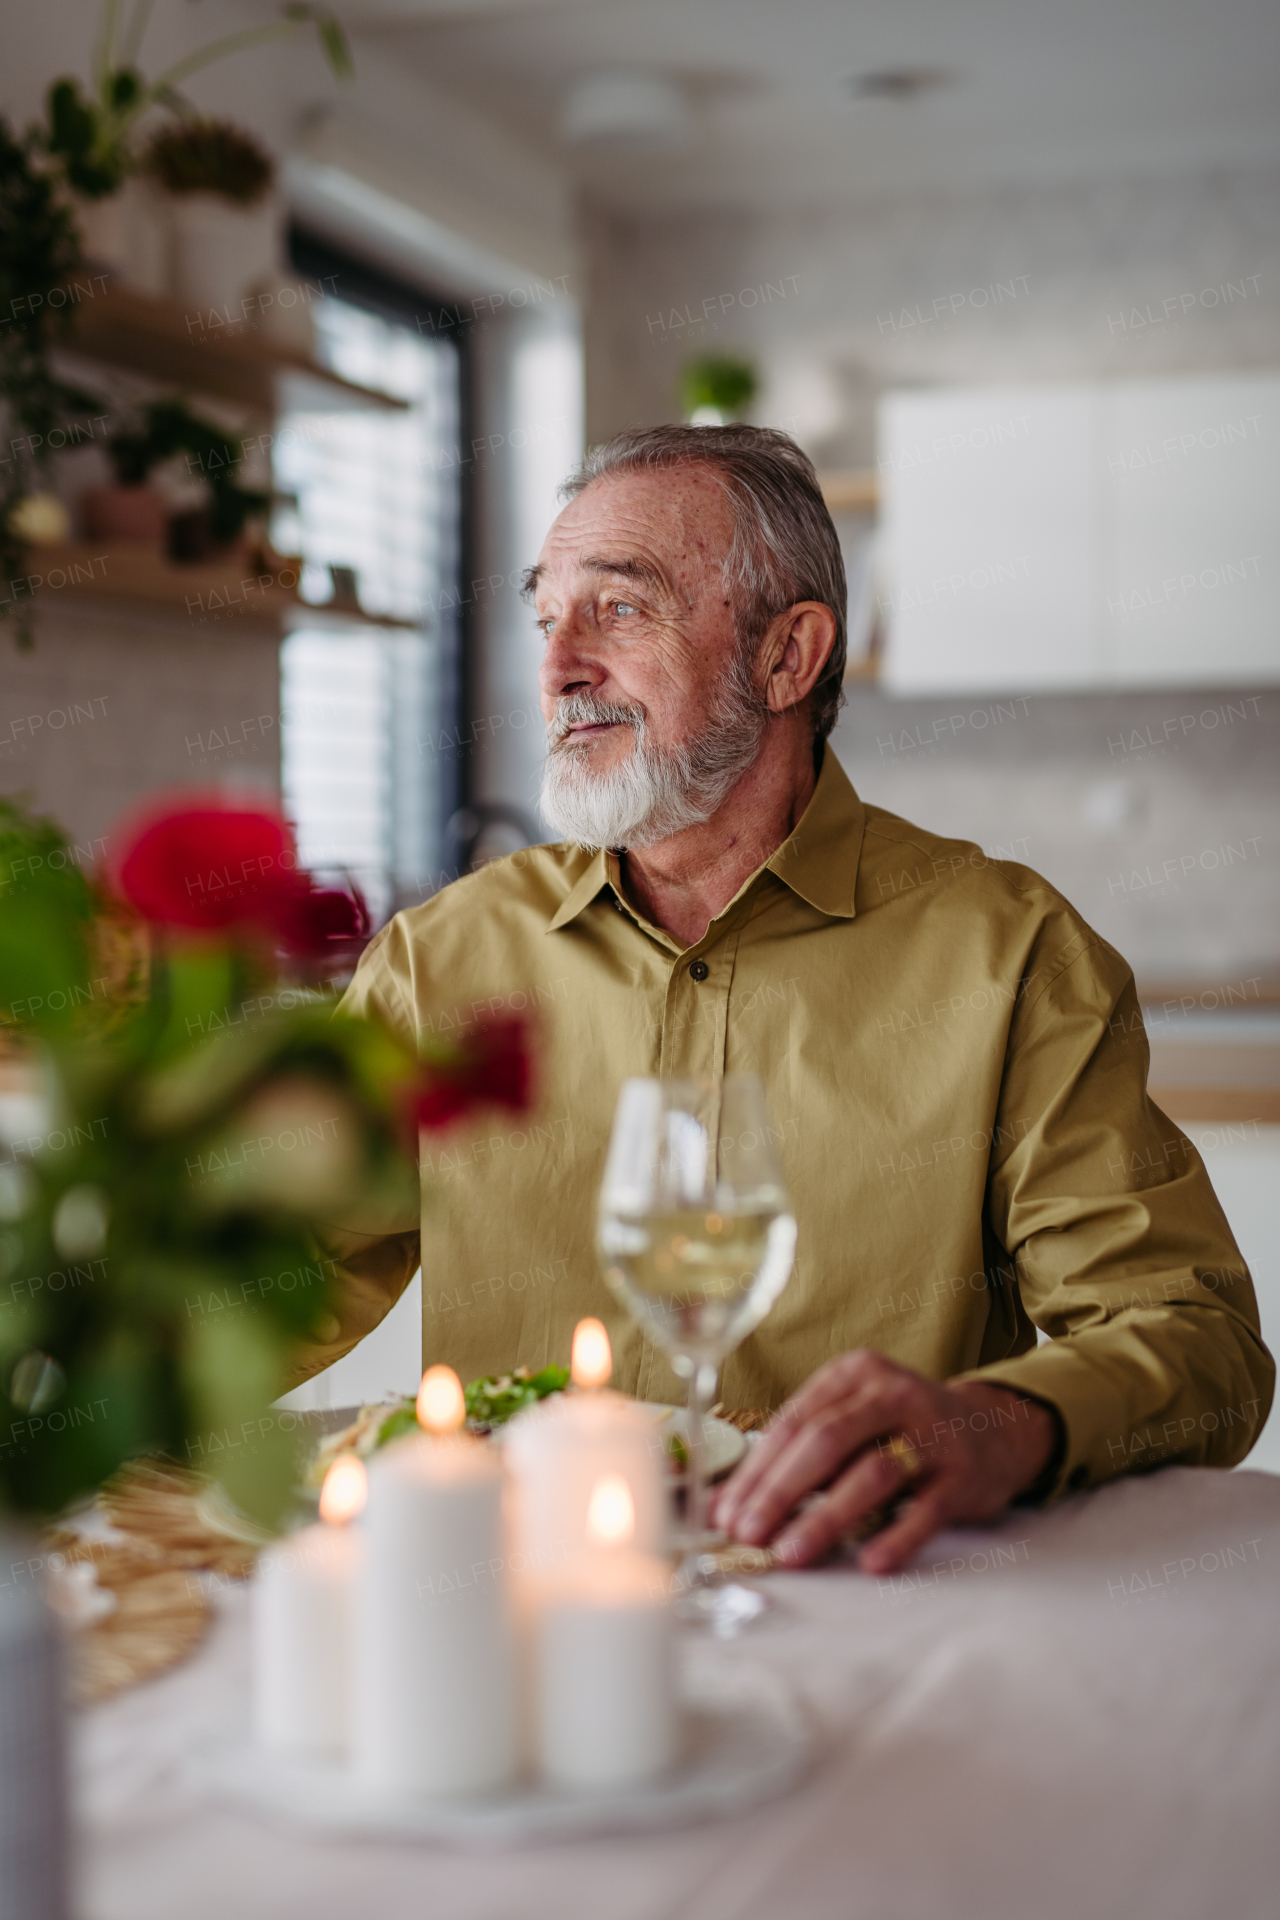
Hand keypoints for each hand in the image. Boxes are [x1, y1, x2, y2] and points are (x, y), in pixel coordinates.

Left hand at [712, 1350, 1060, 1574]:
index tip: (725, 1513)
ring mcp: (931, 1433)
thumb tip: (730, 1508)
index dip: (755, 1470)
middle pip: (825, 1442)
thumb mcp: (853, 1420)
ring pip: (871, 1474)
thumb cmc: (900, 1429)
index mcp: (854, 1374)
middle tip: (748, 1533)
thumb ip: (800, 1455)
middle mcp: (892, 1394)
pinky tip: (869, 1564)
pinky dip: (896, 1538)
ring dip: (826, 1517)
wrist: (993, 1428)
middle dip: (779, 1491)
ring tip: (791, 1553)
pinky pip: (925, 1511)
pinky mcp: (962, 1475)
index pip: (793, 1422)